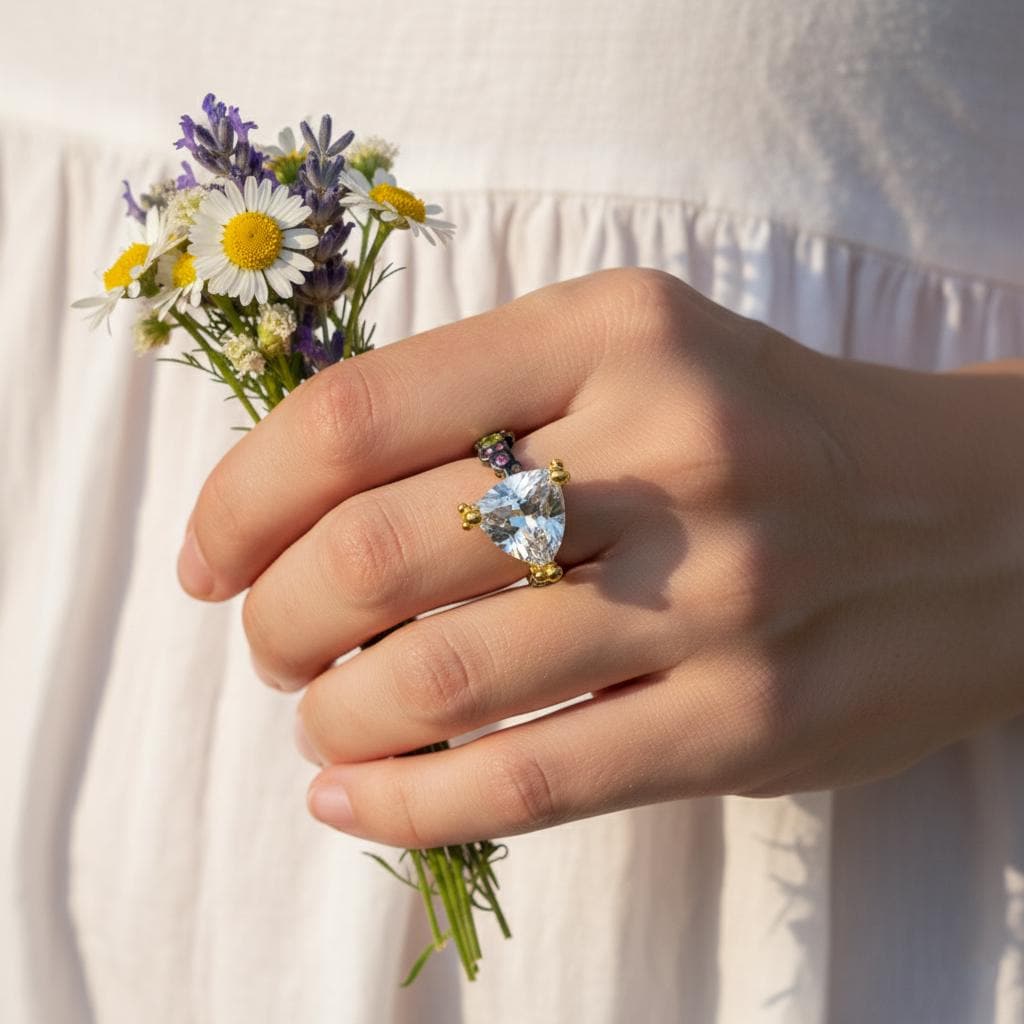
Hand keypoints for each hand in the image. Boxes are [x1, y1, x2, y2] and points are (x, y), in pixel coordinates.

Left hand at [177, 267, 1023, 848]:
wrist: (971, 519)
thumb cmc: (766, 430)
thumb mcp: (632, 353)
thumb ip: (480, 402)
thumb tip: (297, 501)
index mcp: (614, 332)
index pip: (356, 414)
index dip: (241, 495)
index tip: (208, 556)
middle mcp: (669, 449)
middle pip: (375, 550)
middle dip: (275, 618)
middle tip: (271, 643)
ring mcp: (717, 596)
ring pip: (441, 679)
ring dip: (332, 716)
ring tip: (321, 719)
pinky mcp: (747, 724)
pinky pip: (530, 786)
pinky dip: (406, 808)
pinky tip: (352, 804)